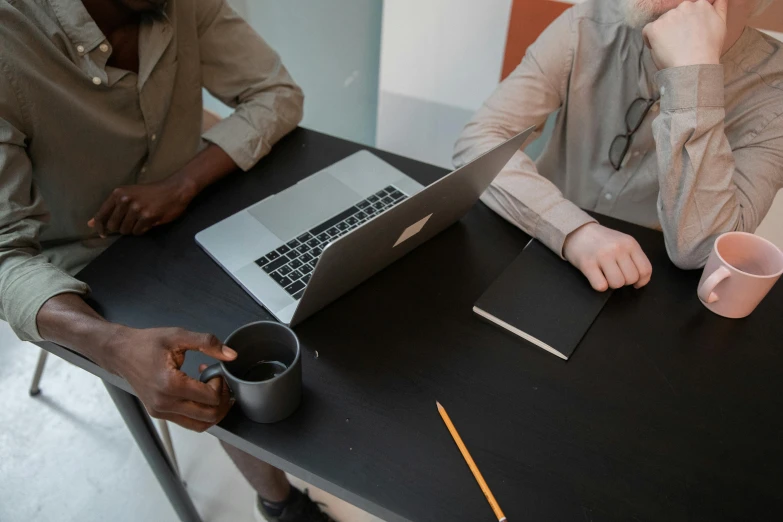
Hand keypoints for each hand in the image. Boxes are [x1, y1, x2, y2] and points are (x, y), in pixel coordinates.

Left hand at [88, 176, 196, 236]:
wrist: (175, 190)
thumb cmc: (152, 192)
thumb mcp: (129, 195)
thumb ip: (110, 209)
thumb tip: (90, 223)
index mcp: (118, 194)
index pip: (101, 215)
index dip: (100, 227)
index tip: (102, 234)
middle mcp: (125, 200)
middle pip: (113, 226)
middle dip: (120, 228)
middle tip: (130, 223)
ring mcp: (136, 209)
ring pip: (126, 230)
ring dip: (132, 229)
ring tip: (141, 221)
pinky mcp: (147, 217)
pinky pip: (138, 232)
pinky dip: (142, 230)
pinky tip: (148, 222)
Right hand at [105, 326, 236, 431]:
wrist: (120, 352)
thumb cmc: (147, 343)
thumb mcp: (178, 336)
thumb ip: (207, 343)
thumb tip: (231, 355)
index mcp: (170, 385)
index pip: (210, 398)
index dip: (220, 384)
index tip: (215, 371)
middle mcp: (164, 403)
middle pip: (209, 416)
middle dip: (221, 399)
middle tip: (217, 381)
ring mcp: (160, 411)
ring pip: (200, 424)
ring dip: (212, 409)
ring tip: (210, 389)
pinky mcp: (159, 414)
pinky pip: (188, 422)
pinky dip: (199, 412)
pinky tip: (197, 392)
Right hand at [563, 223, 652, 290]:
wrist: (578, 231)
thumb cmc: (602, 240)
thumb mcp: (623, 242)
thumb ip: (634, 258)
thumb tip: (641, 281)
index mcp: (630, 243)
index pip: (645, 270)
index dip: (642, 281)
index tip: (635, 283)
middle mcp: (618, 248)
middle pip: (631, 279)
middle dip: (624, 281)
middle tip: (616, 274)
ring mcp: (602, 256)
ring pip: (617, 283)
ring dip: (612, 284)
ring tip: (606, 275)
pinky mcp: (587, 264)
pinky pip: (601, 286)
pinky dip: (599, 285)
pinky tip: (596, 277)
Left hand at [642, 0, 727, 69]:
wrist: (695, 65)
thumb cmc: (709, 50)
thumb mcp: (721, 24)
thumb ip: (719, 8)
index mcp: (701, 5)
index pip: (689, 10)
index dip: (687, 24)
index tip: (689, 35)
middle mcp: (684, 6)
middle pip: (675, 15)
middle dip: (676, 27)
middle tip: (681, 44)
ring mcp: (669, 16)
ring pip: (662, 23)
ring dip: (664, 33)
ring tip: (673, 49)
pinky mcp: (655, 27)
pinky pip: (648, 31)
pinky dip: (650, 40)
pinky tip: (660, 50)